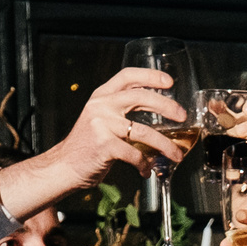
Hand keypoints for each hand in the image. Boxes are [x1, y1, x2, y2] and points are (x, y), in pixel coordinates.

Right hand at [0, 68, 190, 219]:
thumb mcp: (101, 119)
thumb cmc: (88, 145)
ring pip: (145, 131)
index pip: (127, 76)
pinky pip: (135, 154)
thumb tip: (161, 112)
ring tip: (177, 155)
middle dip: (167, 106)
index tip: (170, 82)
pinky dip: (144, 164)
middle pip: (141, 97)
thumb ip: (123, 111)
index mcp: (101, 96)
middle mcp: (101, 106)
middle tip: (182, 116)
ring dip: (165, 145)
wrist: (63, 166)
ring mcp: (102, 124)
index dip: (150, 75)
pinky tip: (146, 170)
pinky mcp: (104, 145)